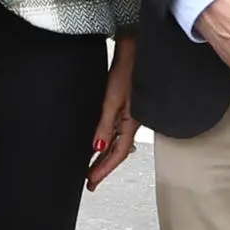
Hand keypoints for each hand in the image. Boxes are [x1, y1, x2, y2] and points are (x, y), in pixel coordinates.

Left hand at [84, 39, 140, 189]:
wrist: (138, 47)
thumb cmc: (128, 69)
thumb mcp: (112, 99)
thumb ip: (105, 124)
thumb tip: (96, 148)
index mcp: (131, 122)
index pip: (117, 154)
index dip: (104, 169)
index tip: (92, 182)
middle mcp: (131, 120)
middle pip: (117, 151)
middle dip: (104, 167)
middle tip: (91, 180)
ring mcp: (129, 113)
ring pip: (117, 141)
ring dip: (105, 154)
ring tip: (93, 165)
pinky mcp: (125, 103)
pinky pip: (117, 128)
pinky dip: (108, 138)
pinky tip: (101, 139)